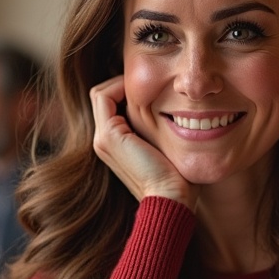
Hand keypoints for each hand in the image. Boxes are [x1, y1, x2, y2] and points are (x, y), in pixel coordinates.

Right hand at [90, 76, 197, 208]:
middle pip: (104, 96)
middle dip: (123, 83)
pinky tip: (144, 89)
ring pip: (102, 93)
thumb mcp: (166, 146)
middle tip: (151, 79)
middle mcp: (102, 141)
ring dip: (122, 82)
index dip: (127, 89)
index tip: (154, 84)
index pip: (110, 103)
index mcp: (114, 144)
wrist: (171, 199)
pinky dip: (120, 85)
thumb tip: (175, 108)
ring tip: (148, 82)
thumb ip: (159, 129)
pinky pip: (104, 96)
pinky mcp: (109, 136)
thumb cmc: (177, 178)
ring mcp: (102, 139)